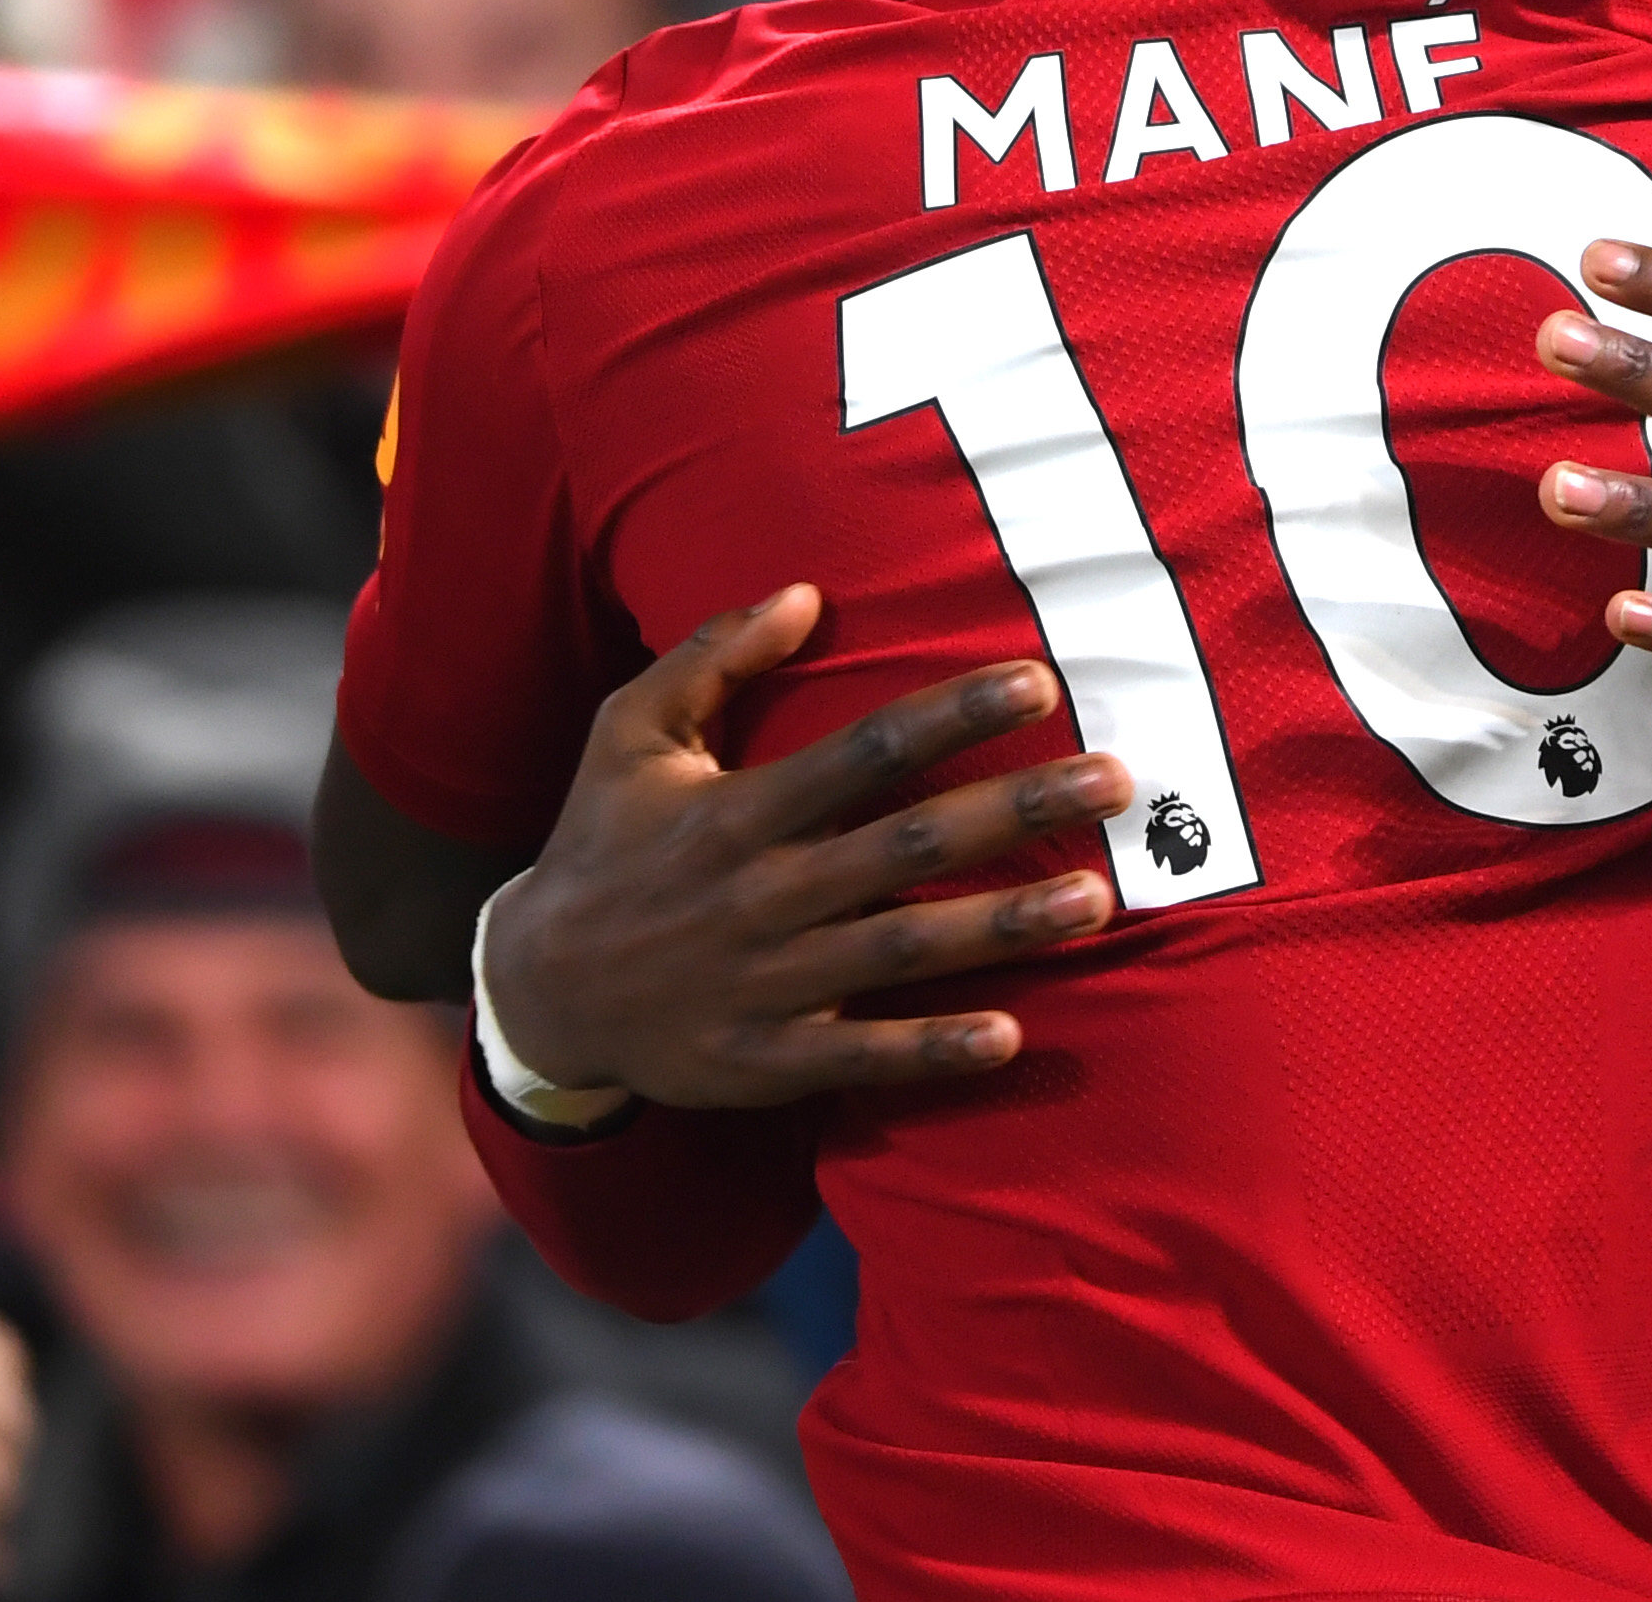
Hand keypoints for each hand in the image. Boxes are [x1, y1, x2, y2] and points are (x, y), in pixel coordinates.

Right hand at [482, 584, 1133, 1109]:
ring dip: (1003, 927)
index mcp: (736, 811)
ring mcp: (766, 984)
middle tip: (1115, 781)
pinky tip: (1013, 1036)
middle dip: (1014, 810)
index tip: (1038, 682)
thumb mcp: (630, 733)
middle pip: (907, 846)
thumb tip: (806, 591)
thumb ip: (713, 656)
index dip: (951, 715)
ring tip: (1097, 900)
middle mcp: (761, 894)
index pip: (863, 752)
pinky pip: (862, 1058)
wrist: (536, 990)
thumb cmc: (601, 842)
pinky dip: (933, 1051)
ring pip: (903, 951)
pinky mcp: (766, 1062)